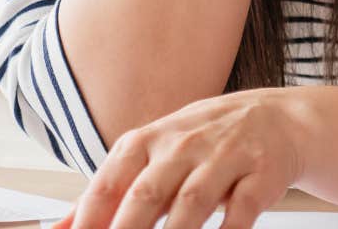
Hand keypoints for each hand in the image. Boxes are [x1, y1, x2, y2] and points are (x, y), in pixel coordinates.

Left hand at [58, 89, 307, 228]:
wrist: (278, 119)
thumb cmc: (205, 143)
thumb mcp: (154, 155)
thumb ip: (109, 192)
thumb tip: (58, 228)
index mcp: (149, 141)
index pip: (109, 183)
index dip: (90, 221)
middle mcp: (185, 145)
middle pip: (146, 195)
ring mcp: (226, 157)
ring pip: (192, 203)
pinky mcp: (262, 173)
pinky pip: (241, 210)